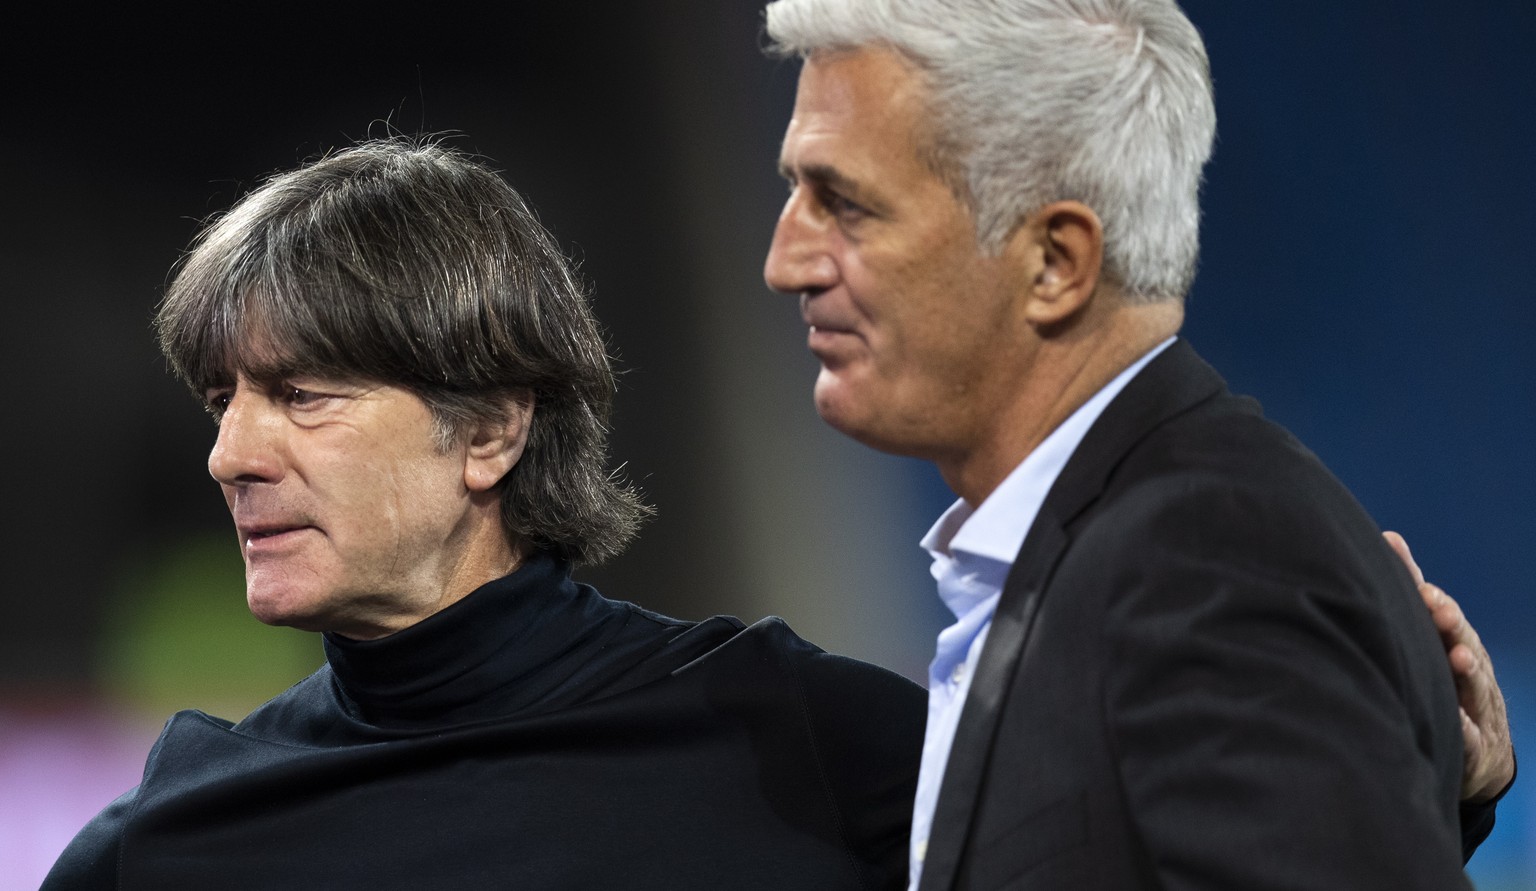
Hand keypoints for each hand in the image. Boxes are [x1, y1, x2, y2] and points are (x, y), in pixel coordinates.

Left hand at [1384, 531, 1514, 802]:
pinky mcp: (1476, 744)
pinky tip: (1457, 721)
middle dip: (1450, 621)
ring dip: (1467, 667)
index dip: (1421, 587)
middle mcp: (1464, 665)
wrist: (1477, 749)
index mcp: (1444, 640)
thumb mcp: (1424, 639)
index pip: (1432, 607)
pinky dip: (1464, 728)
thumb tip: (1389, 536)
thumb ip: (1407, 593)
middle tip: (1434, 607)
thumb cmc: (1442, 682)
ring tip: (1459, 658)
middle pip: (1461, 637)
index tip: (1404, 563)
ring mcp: (1474, 703)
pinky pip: (1470, 736)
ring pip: (1475, 681)